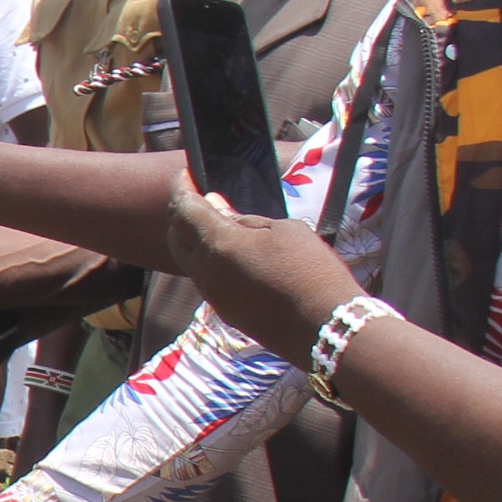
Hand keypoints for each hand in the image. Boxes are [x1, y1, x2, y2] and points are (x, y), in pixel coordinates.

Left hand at [161, 181, 359, 361]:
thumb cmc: (311, 270)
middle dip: (182, 214)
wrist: (324, 327)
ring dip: (197, 241)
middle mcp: (206, 272)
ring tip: (221, 224)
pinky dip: (211, 262)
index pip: (183, 210)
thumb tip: (217, 209)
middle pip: (176, 237)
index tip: (186, 174)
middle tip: (201, 198)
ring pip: (190, 261)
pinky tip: (233, 254)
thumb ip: (244, 219)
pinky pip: (207, 280)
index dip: (181, 188)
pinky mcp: (225, 312)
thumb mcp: (283, 230)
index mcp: (218, 245)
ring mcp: (213, 296)